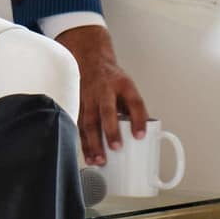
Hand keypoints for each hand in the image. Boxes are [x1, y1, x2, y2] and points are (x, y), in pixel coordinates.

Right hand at [55, 25, 147, 165]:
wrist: (90, 60)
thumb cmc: (112, 79)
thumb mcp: (128, 88)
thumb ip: (134, 109)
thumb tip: (141, 133)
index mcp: (123, 85)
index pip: (134, 101)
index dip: (138, 119)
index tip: (140, 135)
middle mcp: (104, 90)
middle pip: (106, 111)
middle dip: (110, 130)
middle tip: (116, 147)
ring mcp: (88, 97)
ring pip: (88, 120)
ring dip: (93, 142)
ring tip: (99, 159)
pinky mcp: (78, 105)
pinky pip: (78, 125)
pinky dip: (82, 142)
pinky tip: (86, 155)